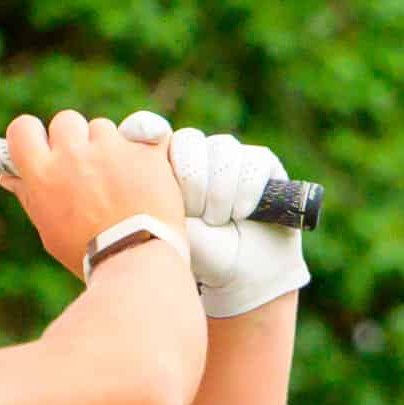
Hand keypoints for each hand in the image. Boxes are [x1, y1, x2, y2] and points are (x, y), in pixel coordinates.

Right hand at [0, 109, 187, 278]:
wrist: (136, 263)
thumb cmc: (87, 253)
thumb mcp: (49, 231)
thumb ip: (30, 197)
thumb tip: (9, 177)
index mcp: (43, 173)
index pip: (23, 128)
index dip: (31, 134)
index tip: (42, 144)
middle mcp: (74, 154)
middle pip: (65, 120)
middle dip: (74, 138)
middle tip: (85, 166)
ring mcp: (112, 149)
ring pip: (104, 128)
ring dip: (108, 146)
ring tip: (119, 181)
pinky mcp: (146, 151)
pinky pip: (145, 134)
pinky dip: (147, 149)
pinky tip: (147, 172)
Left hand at [120, 110, 310, 317]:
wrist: (243, 277)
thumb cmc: (199, 256)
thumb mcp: (169, 231)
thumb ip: (155, 201)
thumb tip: (142, 173)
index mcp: (162, 168)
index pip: (145, 130)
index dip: (144, 128)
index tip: (149, 136)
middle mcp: (195, 157)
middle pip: (187, 140)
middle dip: (192, 180)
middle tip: (193, 212)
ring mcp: (228, 158)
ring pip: (223, 148)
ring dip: (220, 190)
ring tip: (218, 221)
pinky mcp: (261, 163)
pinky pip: (253, 160)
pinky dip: (247, 189)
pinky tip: (242, 214)